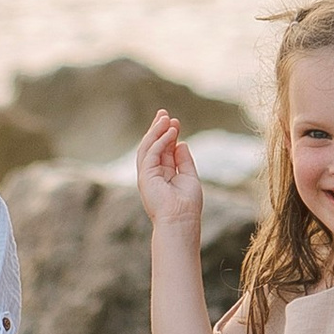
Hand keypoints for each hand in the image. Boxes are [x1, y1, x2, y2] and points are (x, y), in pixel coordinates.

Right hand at [135, 112, 203, 229]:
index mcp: (163, 176)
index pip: (163, 151)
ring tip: (165, 118)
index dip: (168, 135)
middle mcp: (153, 174)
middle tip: (164, 113)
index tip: (175, 122)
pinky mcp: (145, 176)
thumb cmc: (187, 205)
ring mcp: (147, 175)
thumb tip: (181, 143)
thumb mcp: (189, 177)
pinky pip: (150, 154)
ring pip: (148, 147)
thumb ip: (184, 160)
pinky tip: (169, 132)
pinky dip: (160, 141)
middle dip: (158, 129)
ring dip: (156, 131)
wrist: (180, 220)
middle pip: (153, 146)